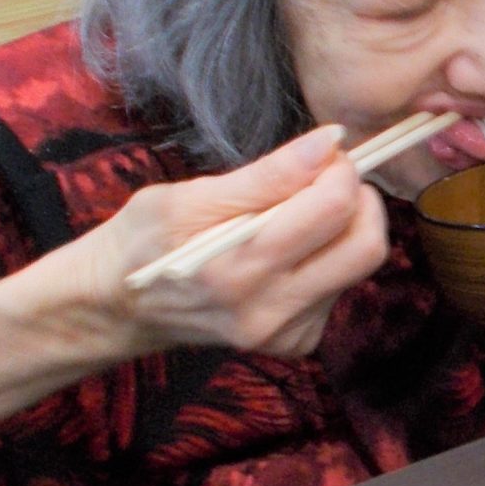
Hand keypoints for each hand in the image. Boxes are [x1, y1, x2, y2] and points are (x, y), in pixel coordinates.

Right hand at [73, 125, 391, 360]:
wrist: (118, 307)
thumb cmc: (143, 240)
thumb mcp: (187, 196)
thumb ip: (267, 175)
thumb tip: (332, 141)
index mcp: (236, 271)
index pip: (333, 210)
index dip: (340, 169)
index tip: (324, 152)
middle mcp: (268, 312)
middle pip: (367, 247)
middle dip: (359, 200)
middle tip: (326, 178)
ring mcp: (285, 335)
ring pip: (358, 266)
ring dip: (341, 228)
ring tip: (293, 215)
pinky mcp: (296, 344)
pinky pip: (342, 288)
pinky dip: (327, 257)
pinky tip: (287, 252)